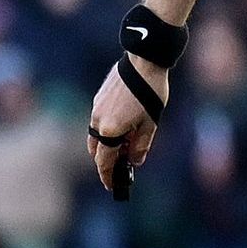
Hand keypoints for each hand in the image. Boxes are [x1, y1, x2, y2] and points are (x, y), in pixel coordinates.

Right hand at [86, 60, 164, 197]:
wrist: (144, 61)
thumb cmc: (150, 92)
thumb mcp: (150, 123)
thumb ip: (140, 145)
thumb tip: (135, 162)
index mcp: (110, 130)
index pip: (104, 161)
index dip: (108, 176)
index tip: (112, 186)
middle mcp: (98, 120)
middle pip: (96, 150)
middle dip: (105, 162)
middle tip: (118, 170)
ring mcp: (96, 108)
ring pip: (95, 135)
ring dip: (105, 146)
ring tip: (123, 150)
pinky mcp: (99, 97)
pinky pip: (98, 121)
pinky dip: (106, 131)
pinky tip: (121, 129)